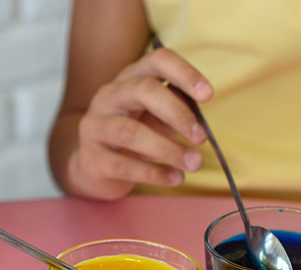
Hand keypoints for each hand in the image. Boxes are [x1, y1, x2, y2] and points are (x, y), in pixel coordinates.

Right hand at [66, 47, 212, 199]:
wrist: (96, 166)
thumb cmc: (137, 135)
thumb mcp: (158, 117)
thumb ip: (178, 111)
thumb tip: (201, 122)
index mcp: (131, 78)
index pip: (157, 60)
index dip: (184, 73)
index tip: (208, 94)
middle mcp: (109, 95)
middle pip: (143, 90)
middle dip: (178, 114)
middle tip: (202, 138)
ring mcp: (95, 125)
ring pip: (131, 132)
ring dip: (168, 149)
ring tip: (194, 163)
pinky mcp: (92, 158)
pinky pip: (123, 165)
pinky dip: (154, 173)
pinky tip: (174, 178)